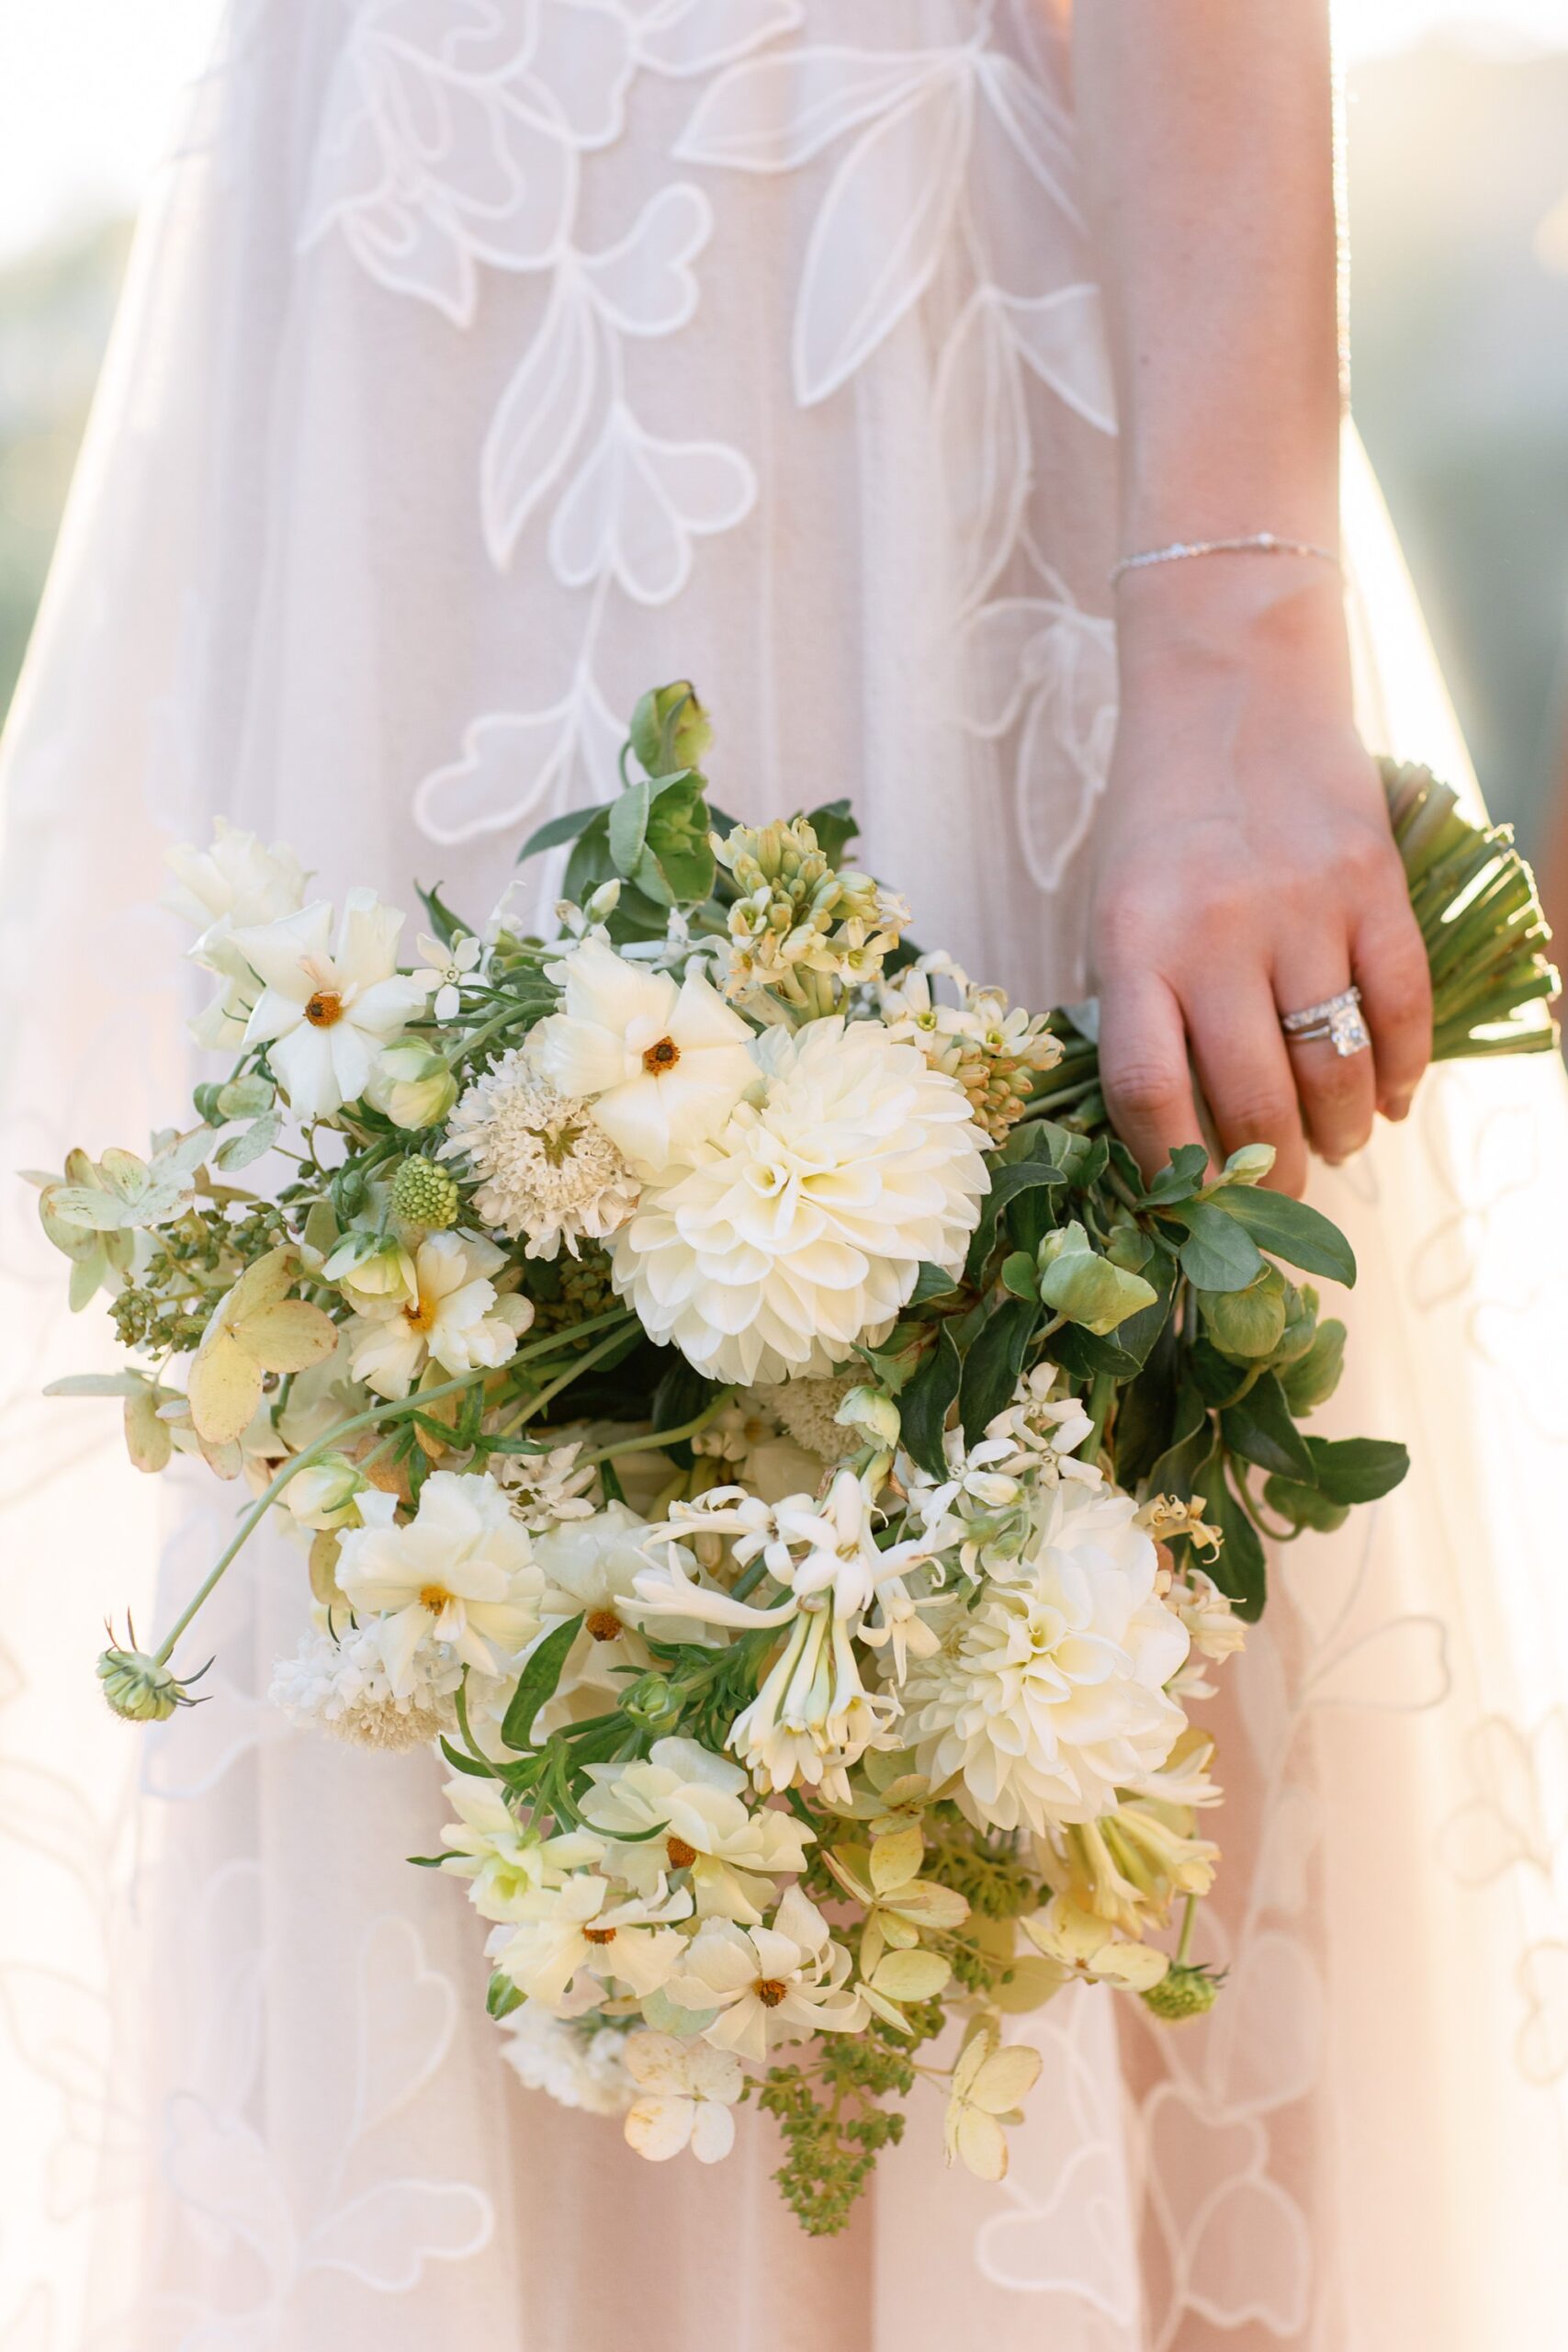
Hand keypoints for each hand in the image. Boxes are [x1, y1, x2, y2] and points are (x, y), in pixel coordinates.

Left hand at [1090, 558, 1431, 1197]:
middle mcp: (1216, 933)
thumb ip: (1134, 1010)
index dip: (1170, 1165)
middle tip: (1276, 1190)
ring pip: (1333, 1068)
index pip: (1148, 1092)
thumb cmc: (1158, 824)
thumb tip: (1164, 1135)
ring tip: (1334, 1146)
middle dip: (1267, 1171)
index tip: (1187, 1195)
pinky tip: (1388, 1100)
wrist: (1230, 694)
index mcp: (1134, 946)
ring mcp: (1301, 909)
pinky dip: (1400, 1073)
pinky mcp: (1371, 885)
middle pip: (1252, 1099)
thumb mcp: (1113, 912)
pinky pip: (1400, 1008)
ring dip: (1338, 1131)